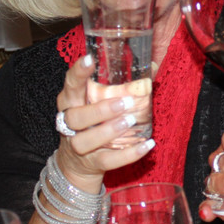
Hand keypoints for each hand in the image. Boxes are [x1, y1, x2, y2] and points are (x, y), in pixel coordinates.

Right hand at [53, 54, 154, 192]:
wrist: (77, 164)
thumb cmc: (92, 123)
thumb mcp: (99, 103)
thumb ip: (122, 85)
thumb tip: (153, 65)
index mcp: (71, 102)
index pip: (70, 84)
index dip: (78, 72)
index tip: (90, 59)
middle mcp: (70, 123)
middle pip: (76, 116)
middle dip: (100, 110)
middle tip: (125, 102)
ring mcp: (79, 145)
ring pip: (86, 140)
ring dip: (109, 131)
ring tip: (130, 122)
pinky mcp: (92, 163)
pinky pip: (109, 160)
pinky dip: (128, 154)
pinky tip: (146, 145)